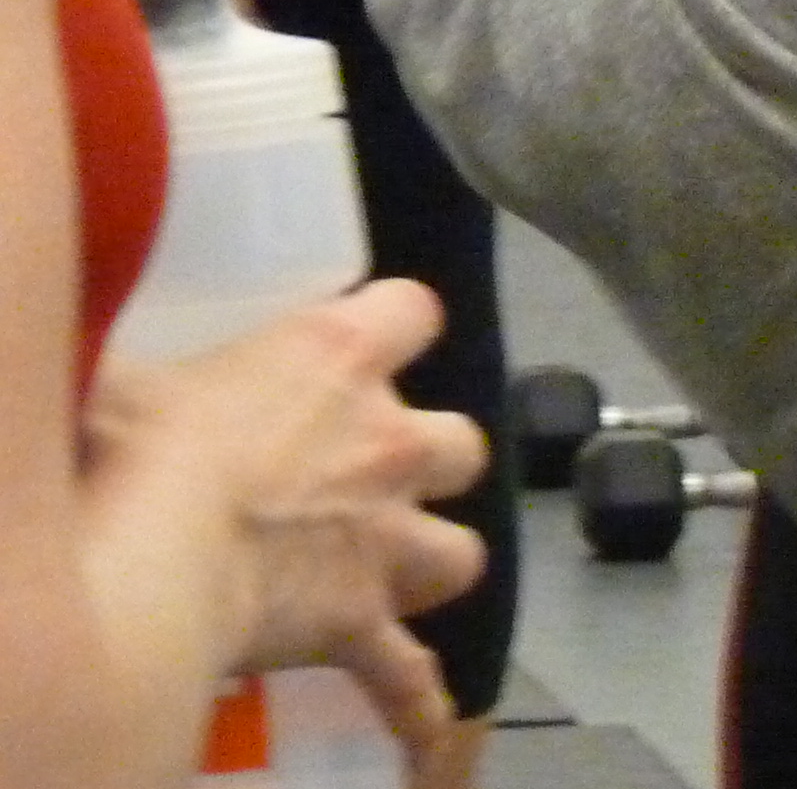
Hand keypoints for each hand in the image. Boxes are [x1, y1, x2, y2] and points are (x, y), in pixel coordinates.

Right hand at [87, 282, 486, 764]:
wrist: (141, 557)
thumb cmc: (127, 448)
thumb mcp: (123, 377)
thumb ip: (141, 367)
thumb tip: (95, 338)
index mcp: (337, 358)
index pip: (412, 311)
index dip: (392, 327)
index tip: (359, 346)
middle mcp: (388, 442)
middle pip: (459, 444)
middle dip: (423, 463)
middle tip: (363, 480)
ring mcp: (385, 539)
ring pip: (459, 553)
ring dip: (427, 564)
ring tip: (385, 576)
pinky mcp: (360, 622)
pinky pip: (406, 675)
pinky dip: (413, 701)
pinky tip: (422, 729)